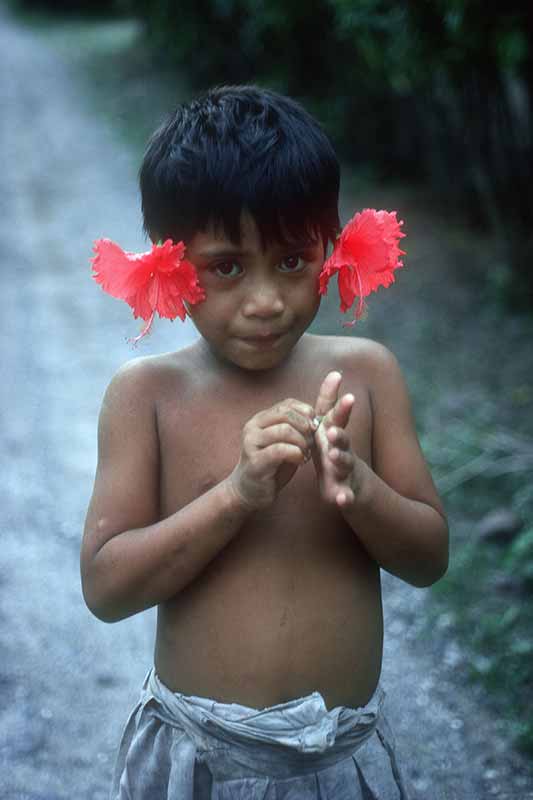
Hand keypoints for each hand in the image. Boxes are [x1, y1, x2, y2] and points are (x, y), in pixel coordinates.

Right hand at [229, 399, 316, 510]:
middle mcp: (253, 427)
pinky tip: (300, 461)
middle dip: (305, 426)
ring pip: (284, 430)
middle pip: (286, 414)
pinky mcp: (255, 460)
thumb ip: (295, 428)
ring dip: (302, 441)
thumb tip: (317, 419)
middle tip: (312, 441)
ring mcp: (251, 443)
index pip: (286, 404)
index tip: (315, 426)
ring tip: (306, 453)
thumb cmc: (271, 466)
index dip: (305, 412)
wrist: (250, 490)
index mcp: (260, 419)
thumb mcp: (284, 442)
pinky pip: (280, 450)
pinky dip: (296, 454)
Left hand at [312, 371, 363, 507]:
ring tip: (334, 456)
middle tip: (332, 428)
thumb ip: (330, 404)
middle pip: (343, 442)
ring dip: (341, 460)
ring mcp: (348, 473)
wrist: (357, 490)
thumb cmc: (338, 454)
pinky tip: (341, 500)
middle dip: (339, 435)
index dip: (343, 409)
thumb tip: (335, 371)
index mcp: (337, 438)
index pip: (339, 421)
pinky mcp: (346, 493)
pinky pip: (345, 496)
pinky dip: (344, 497)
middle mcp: (345, 452)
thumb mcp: (331, 429)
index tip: (348, 395)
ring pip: (345, 466)